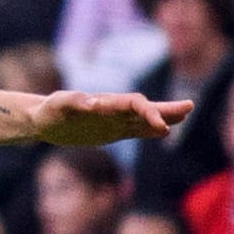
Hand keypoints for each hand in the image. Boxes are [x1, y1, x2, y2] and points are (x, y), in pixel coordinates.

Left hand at [31, 92, 189, 144]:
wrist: (43, 119)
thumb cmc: (48, 110)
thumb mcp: (58, 106)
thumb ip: (74, 102)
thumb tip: (93, 102)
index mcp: (106, 103)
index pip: (134, 105)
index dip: (149, 113)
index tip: (162, 128)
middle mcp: (114, 110)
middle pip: (145, 108)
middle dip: (166, 109)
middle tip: (189, 106)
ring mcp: (114, 120)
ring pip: (144, 118)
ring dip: (163, 117)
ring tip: (185, 114)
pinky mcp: (111, 131)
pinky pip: (134, 130)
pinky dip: (149, 130)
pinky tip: (163, 132)